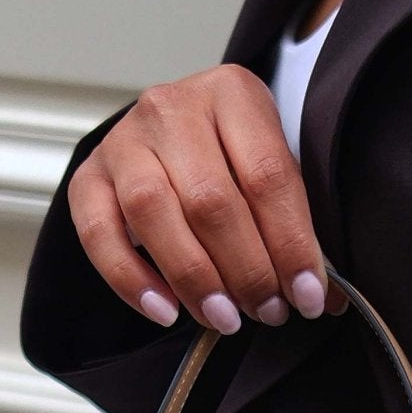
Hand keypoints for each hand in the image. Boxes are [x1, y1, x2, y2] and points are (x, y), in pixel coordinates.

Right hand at [69, 67, 343, 334]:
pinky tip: (166, 312)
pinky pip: (99, 234)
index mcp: (232, 94)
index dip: (290, 245)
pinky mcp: (89, 176)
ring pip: (153, 213)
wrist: (173, 135)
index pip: (266, 176)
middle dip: (245, 270)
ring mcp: (124, 140)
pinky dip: (131, 280)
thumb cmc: (233, 160)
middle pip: (210, 199)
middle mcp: (172, 108)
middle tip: (267, 312)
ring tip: (225, 318)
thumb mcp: (274, 172)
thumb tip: (322, 297)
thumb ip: (297, 227)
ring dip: (194, 278)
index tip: (308, 297)